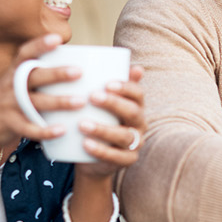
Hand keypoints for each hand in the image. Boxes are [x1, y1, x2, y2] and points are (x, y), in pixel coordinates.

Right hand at [0, 34, 78, 156]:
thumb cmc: (8, 103)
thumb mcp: (15, 84)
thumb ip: (36, 75)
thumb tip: (71, 63)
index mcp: (13, 73)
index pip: (25, 54)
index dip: (40, 45)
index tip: (57, 39)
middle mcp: (10, 86)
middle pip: (34, 77)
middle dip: (56, 73)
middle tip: (79, 71)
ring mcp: (9, 105)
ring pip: (35, 102)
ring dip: (59, 102)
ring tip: (80, 101)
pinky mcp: (9, 124)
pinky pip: (28, 128)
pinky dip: (45, 130)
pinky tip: (62, 130)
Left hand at [74, 64, 145, 180]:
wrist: (92, 159)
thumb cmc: (96, 123)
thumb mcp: (98, 105)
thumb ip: (102, 85)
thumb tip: (106, 60)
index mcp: (135, 106)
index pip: (137, 94)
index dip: (126, 87)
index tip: (107, 83)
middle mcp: (139, 124)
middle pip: (133, 112)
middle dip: (114, 104)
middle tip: (92, 96)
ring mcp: (135, 144)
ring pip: (124, 135)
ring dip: (103, 129)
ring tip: (82, 124)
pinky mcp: (126, 161)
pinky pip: (116, 157)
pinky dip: (101, 150)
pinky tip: (85, 144)